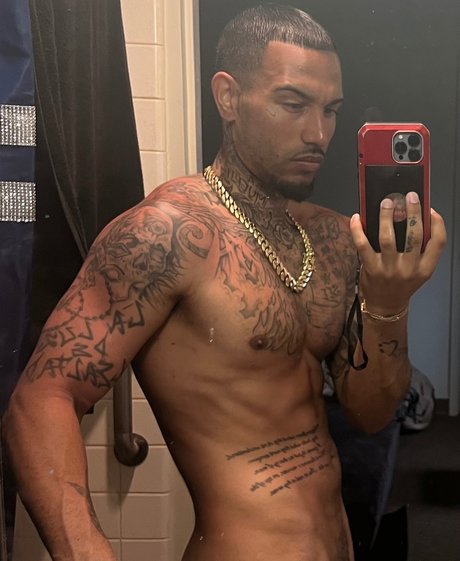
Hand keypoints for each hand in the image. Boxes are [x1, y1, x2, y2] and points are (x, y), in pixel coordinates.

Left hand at [349, 192, 446, 314]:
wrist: (385, 306)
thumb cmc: (401, 284)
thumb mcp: (418, 271)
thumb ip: (419, 250)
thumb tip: (412, 217)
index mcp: (425, 268)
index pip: (438, 243)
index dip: (437, 224)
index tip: (431, 209)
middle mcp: (409, 269)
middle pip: (414, 235)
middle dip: (412, 212)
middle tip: (408, 196)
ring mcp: (389, 269)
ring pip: (388, 237)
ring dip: (386, 217)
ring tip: (386, 202)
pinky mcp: (370, 269)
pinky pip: (363, 245)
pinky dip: (358, 230)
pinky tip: (356, 218)